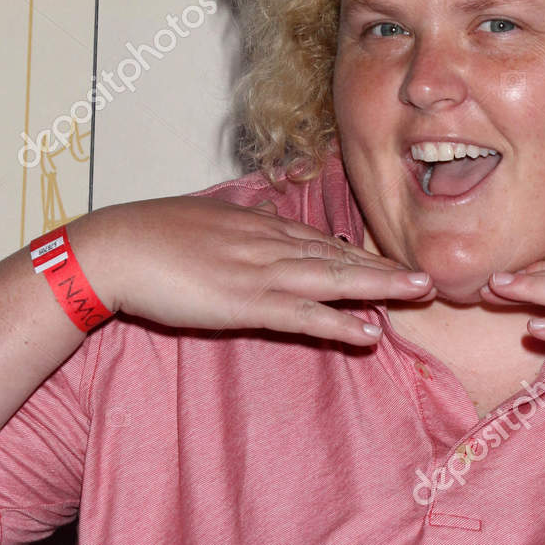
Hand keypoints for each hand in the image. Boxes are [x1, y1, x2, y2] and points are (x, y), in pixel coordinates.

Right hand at [66, 194, 430, 345]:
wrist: (114, 248)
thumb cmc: (147, 237)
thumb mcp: (203, 219)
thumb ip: (237, 222)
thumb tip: (256, 211)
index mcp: (257, 225)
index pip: (320, 241)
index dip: (360, 255)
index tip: (393, 263)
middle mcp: (268, 243)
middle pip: (339, 255)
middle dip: (386, 267)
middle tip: (430, 275)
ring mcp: (260, 272)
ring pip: (334, 279)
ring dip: (380, 287)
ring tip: (419, 293)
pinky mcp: (247, 302)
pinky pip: (304, 315)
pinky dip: (339, 322)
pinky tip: (369, 332)